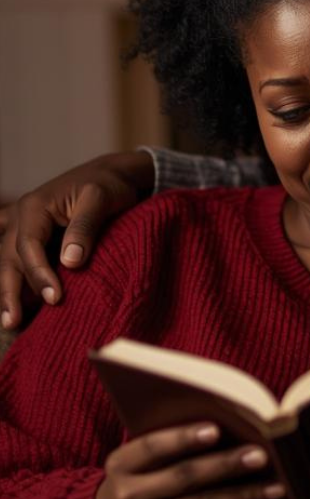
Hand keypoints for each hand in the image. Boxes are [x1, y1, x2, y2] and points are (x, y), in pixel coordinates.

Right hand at [0, 151, 154, 329]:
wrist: (110, 176)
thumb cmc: (108, 186)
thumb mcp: (100, 199)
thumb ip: (85, 227)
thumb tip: (71, 263)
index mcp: (34, 207)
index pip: (28, 246)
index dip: (39, 274)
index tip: (55, 299)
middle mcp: (21, 218)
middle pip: (9, 259)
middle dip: (11, 291)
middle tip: (14, 323)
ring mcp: (23, 229)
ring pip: (8, 263)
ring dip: (8, 291)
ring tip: (11, 323)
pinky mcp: (34, 239)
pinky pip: (17, 260)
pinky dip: (17, 281)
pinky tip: (20, 308)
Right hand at [94, 422, 285, 498]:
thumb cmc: (141, 476)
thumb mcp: (139, 458)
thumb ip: (169, 443)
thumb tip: (231, 425)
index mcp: (122, 464)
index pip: (152, 448)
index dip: (183, 438)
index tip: (216, 429)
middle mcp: (130, 496)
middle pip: (185, 478)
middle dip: (226, 466)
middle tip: (262, 455)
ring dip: (245, 496)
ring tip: (278, 485)